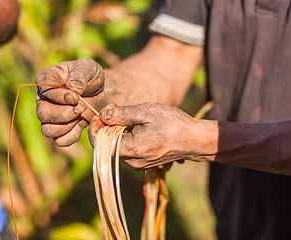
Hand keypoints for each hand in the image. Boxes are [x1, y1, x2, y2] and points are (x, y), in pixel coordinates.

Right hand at [35, 58, 106, 145]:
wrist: (102, 91)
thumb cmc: (91, 76)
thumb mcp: (89, 67)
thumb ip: (79, 75)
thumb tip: (72, 90)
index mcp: (46, 79)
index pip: (45, 91)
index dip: (59, 96)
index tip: (76, 97)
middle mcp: (43, 99)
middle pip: (43, 114)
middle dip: (64, 113)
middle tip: (82, 106)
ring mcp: (50, 116)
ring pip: (48, 130)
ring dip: (67, 126)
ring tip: (81, 114)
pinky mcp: (61, 129)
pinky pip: (60, 140)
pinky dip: (72, 136)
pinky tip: (81, 124)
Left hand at [89, 102, 208, 169]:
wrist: (195, 140)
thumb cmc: (173, 124)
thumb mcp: (147, 111)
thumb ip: (122, 114)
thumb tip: (103, 116)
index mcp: (132, 150)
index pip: (100, 144)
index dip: (95, 128)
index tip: (101, 113)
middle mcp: (132, 162)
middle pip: (107, 144)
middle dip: (107, 125)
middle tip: (116, 107)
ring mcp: (138, 165)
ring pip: (117, 146)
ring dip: (117, 130)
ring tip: (129, 115)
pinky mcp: (143, 163)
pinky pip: (127, 149)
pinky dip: (126, 137)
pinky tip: (136, 126)